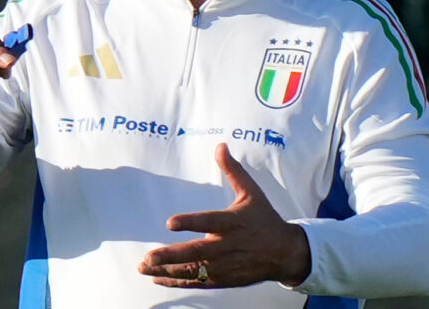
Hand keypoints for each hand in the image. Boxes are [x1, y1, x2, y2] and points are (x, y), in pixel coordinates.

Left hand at [138, 143, 310, 287]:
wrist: (285, 253)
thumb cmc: (264, 220)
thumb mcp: (252, 193)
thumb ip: (233, 171)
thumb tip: (221, 146)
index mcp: (232, 222)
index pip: (208, 221)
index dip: (189, 223)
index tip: (170, 223)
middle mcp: (227, 246)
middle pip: (196, 252)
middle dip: (171, 256)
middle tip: (149, 257)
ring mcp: (224, 265)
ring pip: (193, 271)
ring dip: (167, 270)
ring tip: (144, 267)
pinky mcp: (223, 279)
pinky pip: (197, 282)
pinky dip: (177, 281)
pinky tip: (159, 278)